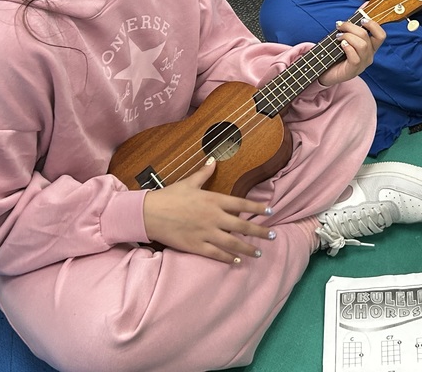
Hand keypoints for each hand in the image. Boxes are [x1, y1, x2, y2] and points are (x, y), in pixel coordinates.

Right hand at [142, 159, 274, 262]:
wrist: (148, 214)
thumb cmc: (169, 196)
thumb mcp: (188, 182)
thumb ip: (204, 173)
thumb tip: (213, 159)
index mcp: (213, 200)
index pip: (241, 204)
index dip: (257, 208)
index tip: (270, 211)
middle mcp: (213, 217)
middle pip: (242, 226)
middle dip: (259, 232)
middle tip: (273, 236)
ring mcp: (205, 233)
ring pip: (232, 243)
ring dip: (248, 248)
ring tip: (260, 252)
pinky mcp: (196, 246)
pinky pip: (216, 254)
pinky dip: (228, 258)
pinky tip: (237, 261)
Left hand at [318, 17, 384, 86]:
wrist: (326, 72)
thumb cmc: (337, 53)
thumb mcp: (347, 35)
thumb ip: (356, 21)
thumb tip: (365, 4)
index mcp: (370, 47)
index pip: (381, 35)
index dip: (374, 25)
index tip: (361, 19)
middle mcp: (369, 56)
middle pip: (367, 37)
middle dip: (351, 27)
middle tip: (339, 25)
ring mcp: (362, 64)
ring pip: (362, 45)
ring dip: (348, 37)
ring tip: (338, 36)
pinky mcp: (353, 71)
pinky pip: (355, 57)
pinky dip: (347, 48)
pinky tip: (341, 45)